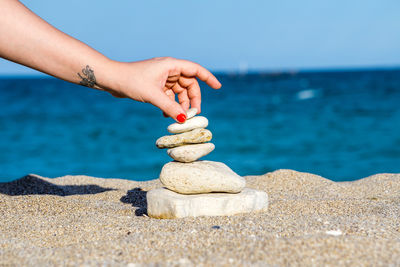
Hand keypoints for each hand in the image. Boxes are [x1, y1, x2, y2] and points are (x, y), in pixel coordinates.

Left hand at [105, 57, 220, 121]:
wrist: (112, 80)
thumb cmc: (131, 81)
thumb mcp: (153, 96)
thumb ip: (170, 107)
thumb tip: (184, 120)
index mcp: (170, 65)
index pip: (195, 70)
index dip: (208, 78)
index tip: (218, 87)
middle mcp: (168, 70)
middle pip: (188, 84)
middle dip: (192, 99)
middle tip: (193, 114)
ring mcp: (162, 78)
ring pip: (179, 92)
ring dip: (180, 105)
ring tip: (178, 117)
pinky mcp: (155, 85)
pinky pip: (169, 96)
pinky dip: (171, 105)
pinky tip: (165, 115)